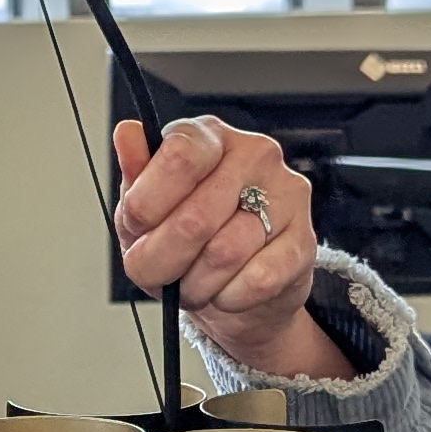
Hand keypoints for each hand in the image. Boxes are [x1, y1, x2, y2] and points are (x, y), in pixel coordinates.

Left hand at [111, 118, 352, 382]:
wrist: (238, 293)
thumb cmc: (187, 241)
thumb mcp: (146, 211)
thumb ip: (136, 176)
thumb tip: (126, 133)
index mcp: (208, 136)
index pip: (179, 156)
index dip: (147, 205)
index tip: (138, 227)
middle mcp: (252, 154)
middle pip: (194, 218)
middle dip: (164, 260)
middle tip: (161, 272)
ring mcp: (285, 193)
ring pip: (225, 253)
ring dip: (197, 284)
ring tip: (194, 283)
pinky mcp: (304, 239)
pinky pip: (257, 280)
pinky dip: (229, 297)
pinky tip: (226, 291)